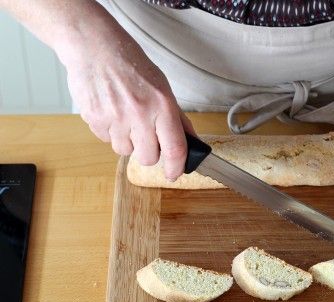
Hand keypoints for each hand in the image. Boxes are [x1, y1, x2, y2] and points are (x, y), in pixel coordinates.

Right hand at [58, 21, 193, 180]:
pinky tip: (111, 111)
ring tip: (125, 118)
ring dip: (128, 142)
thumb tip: (190, 141)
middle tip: (147, 138)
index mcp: (162, 106)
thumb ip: (177, 117)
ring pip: (125, 151)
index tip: (175, 173)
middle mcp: (139, 114)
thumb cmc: (131, 64)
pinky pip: (106, 140)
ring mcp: (114, 118)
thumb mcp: (163, 87)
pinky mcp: (94, 119)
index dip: (176, 168)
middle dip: (149, 153)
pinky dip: (110, 132)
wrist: (95, 47)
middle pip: (148, 158)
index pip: (175, 149)